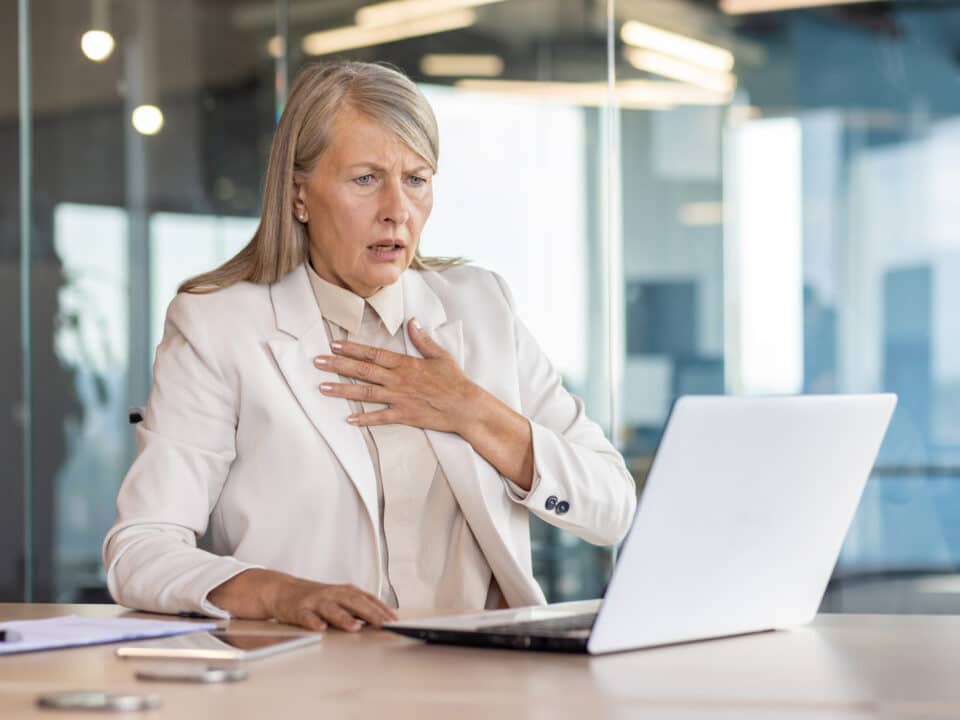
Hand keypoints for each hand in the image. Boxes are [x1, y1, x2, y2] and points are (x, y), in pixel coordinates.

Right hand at [268, 576, 397, 631]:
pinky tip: (320, 628)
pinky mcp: (299, 610)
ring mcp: (315, 601)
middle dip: (370, 613)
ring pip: (331, 609)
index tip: (394, 620)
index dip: (381, 609)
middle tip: (383, 624)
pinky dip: (313, 622)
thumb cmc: (316, 598)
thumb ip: (357, 607)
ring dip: (343, 618)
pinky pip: (307, 617)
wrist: (282, 590)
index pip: (367, 599)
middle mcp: (332, 594)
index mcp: (344, 591)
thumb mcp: (339, 598)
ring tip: (355, 627)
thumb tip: (381, 619)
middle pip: (353, 602)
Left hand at [315, 318, 478, 433]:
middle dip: (338, 366)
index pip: (373, 353)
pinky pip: (380, 417)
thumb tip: (413, 322)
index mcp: (405, 364)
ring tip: (323, 388)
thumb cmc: (455, 381)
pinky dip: (365, 419)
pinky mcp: (404, 415)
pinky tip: (349, 419)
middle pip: (363, 371)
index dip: (352, 349)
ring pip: (366, 393)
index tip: (334, 345)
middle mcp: (398, 380)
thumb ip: (423, 339)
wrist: (465, 406)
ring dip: (343, 391)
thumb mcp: (440, 355)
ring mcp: (399, 398)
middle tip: (318, 362)